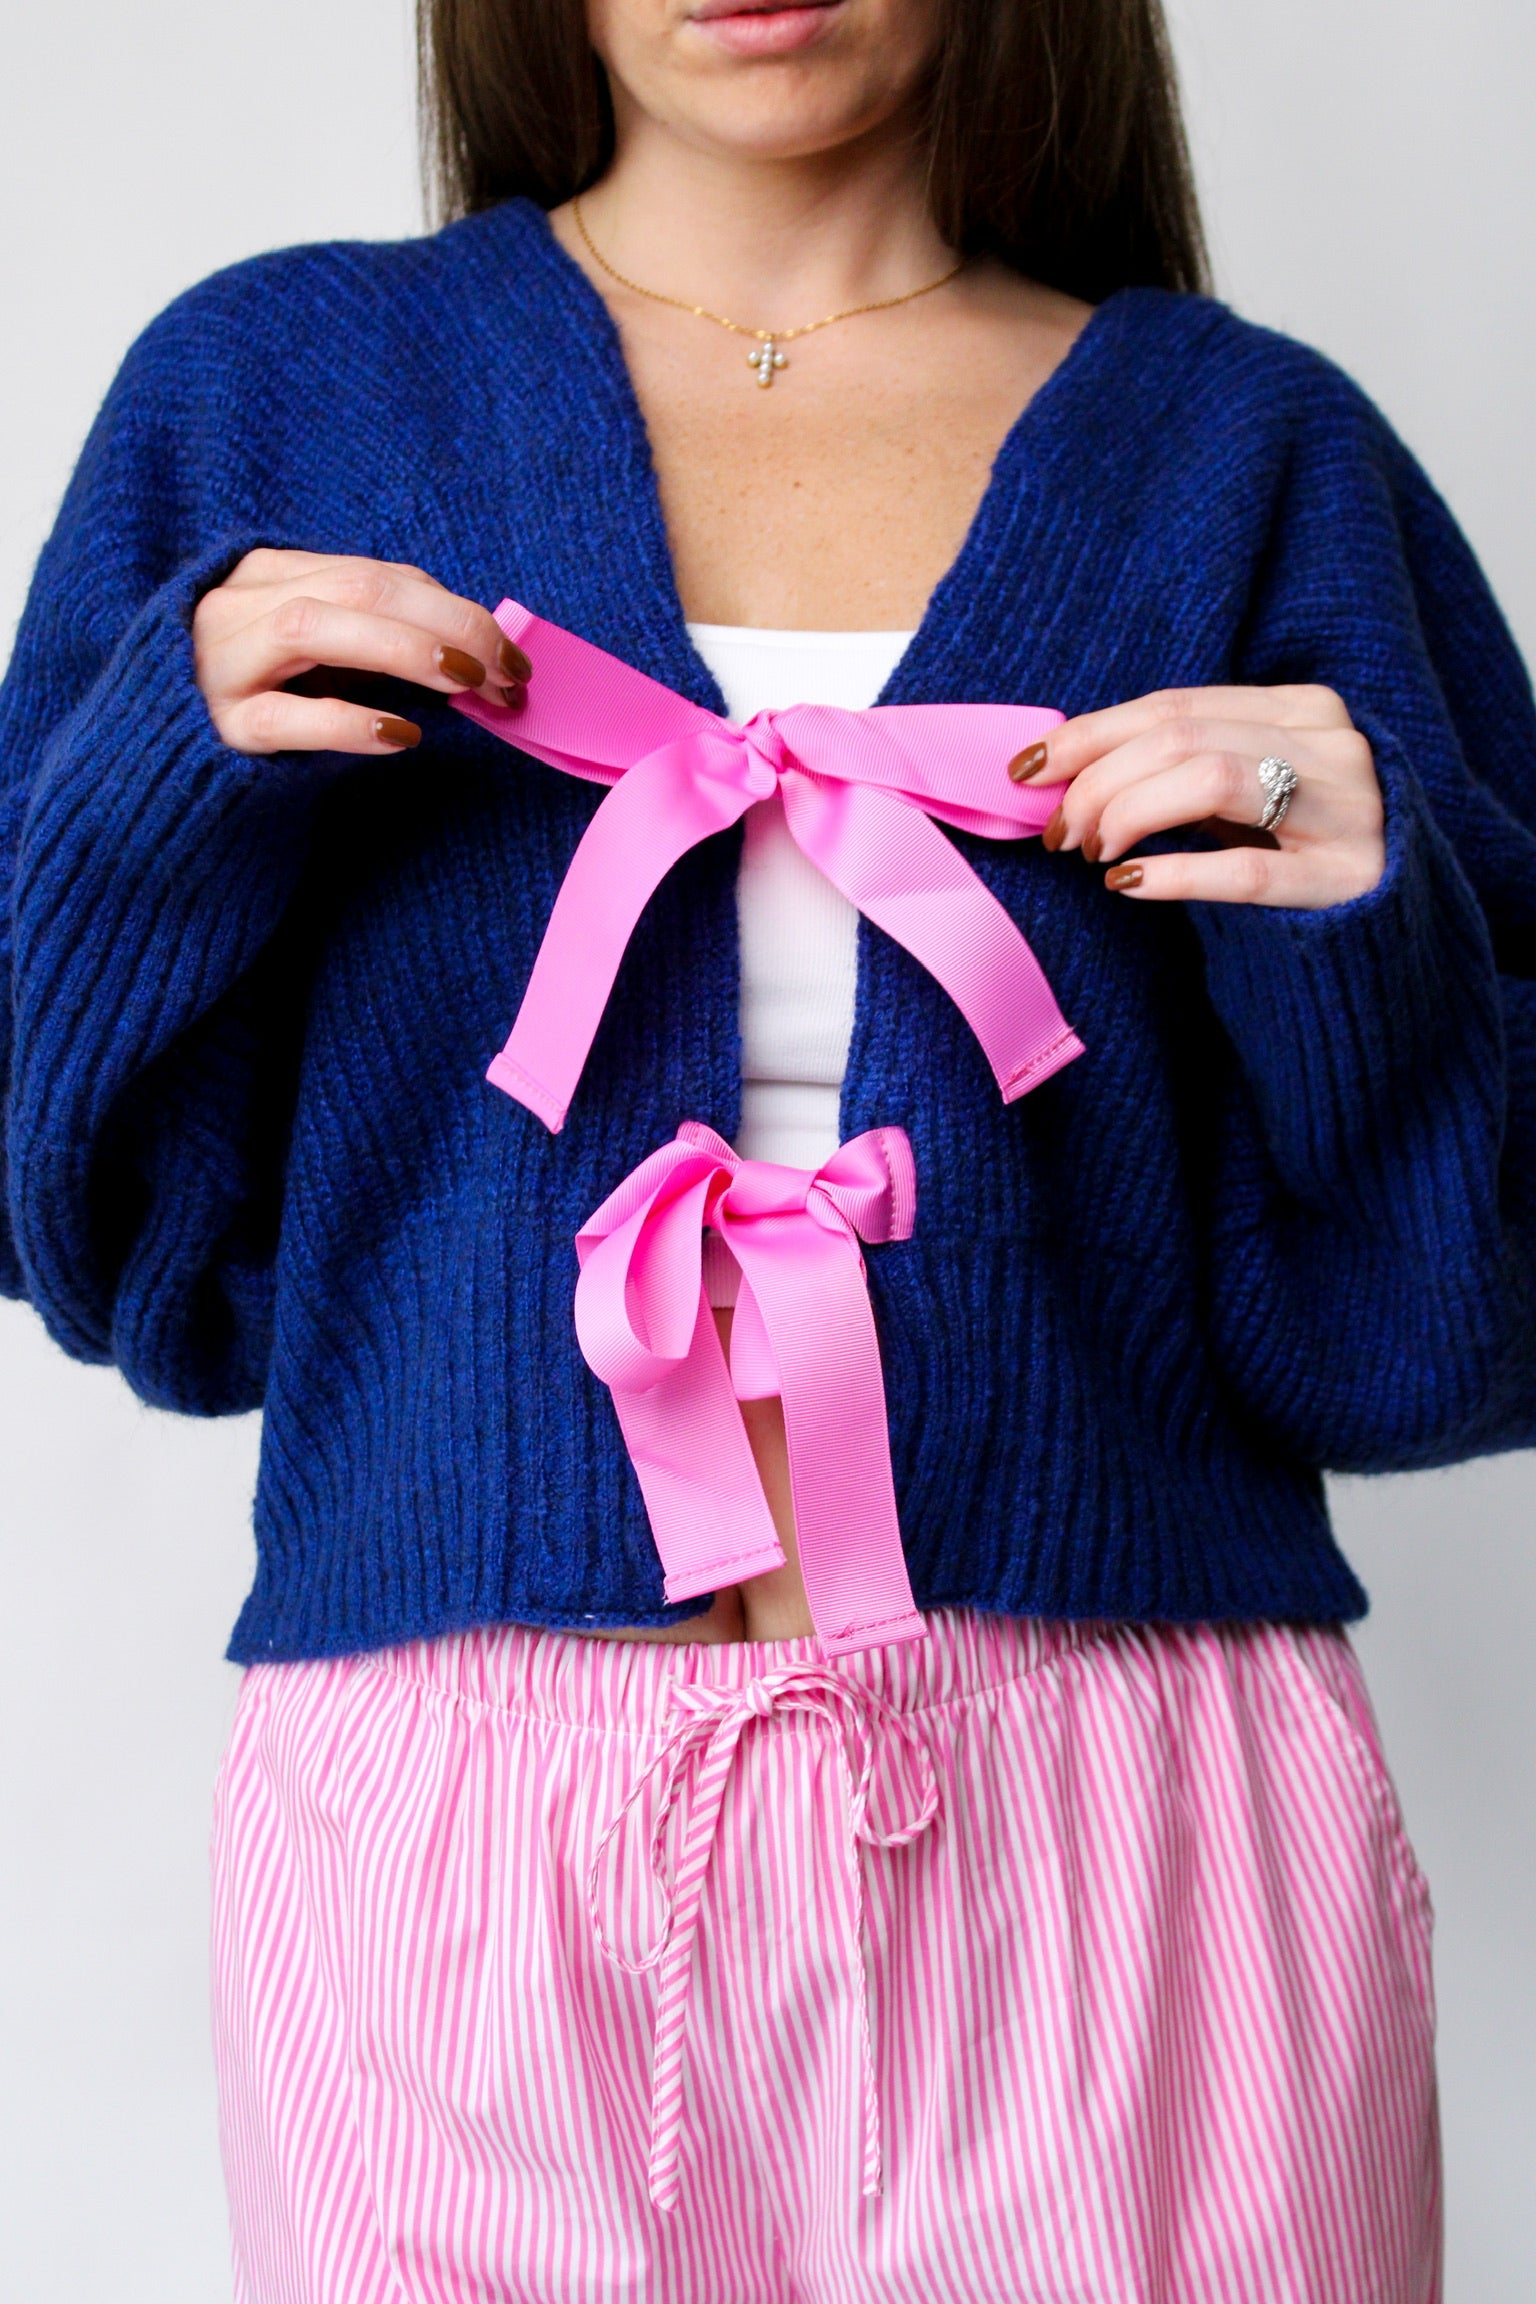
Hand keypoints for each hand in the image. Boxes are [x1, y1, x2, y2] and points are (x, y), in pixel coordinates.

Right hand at [191, 549, 530, 754]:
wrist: (163, 773)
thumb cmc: (258, 709)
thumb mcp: (316, 661)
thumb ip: (375, 639)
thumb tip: (475, 649)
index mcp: (267, 576)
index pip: (377, 575)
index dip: (454, 609)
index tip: (511, 654)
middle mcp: (238, 606)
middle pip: (358, 590)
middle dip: (447, 626)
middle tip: (506, 673)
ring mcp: (221, 664)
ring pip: (315, 628)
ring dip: (405, 650)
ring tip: (466, 684)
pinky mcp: (218, 729)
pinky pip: (284, 717)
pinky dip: (348, 721)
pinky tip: (401, 733)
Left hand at [1010, 685, 1385, 906]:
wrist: (1385, 928)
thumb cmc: (1294, 850)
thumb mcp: (1247, 790)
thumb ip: (1181, 764)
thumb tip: (1063, 766)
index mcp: (1304, 709)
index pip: (1175, 705)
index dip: (1090, 734)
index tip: (1028, 769)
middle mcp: (1332, 748)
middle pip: (1182, 739)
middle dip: (1099, 782)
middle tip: (1059, 833)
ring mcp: (1346, 811)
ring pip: (1211, 782)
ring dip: (1129, 815)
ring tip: (1093, 854)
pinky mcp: (1344, 880)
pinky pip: (1244, 869)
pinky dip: (1173, 871)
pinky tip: (1126, 882)